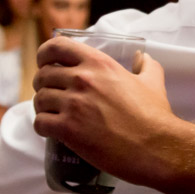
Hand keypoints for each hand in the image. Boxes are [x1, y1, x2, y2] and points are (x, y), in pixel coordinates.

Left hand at [32, 39, 174, 181]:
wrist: (155, 147)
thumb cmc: (154, 116)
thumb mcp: (153, 81)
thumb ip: (146, 65)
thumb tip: (142, 58)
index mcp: (99, 63)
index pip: (57, 46)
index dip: (45, 54)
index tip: (46, 63)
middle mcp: (82, 79)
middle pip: (43, 75)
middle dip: (43, 85)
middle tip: (52, 95)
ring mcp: (73, 104)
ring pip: (39, 100)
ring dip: (42, 108)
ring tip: (53, 115)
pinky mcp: (67, 129)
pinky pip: (39, 123)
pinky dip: (42, 127)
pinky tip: (53, 131)